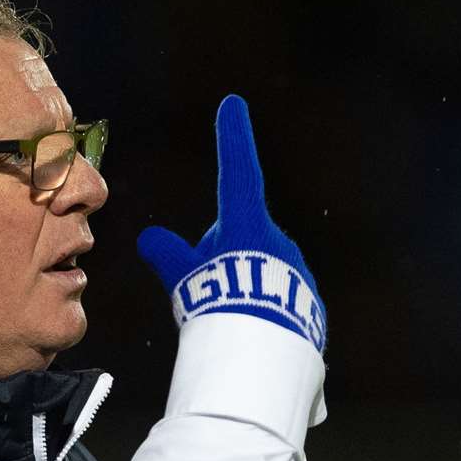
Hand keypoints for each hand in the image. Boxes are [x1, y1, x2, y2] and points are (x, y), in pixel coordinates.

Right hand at [137, 95, 325, 351]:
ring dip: (245, 289)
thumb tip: (151, 238)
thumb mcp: (184, 279)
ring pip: (262, 272)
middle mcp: (279, 240)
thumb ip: (169, 255)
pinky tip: (253, 335)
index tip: (233, 104)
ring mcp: (297, 271)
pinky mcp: (309, 303)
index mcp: (247, 225)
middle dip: (224, 260)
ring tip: (230, 322)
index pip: (237, 171)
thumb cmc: (220, 308)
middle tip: (207, 294)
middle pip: (241, 241)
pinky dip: (265, 313)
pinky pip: (280, 301)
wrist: (266, 355)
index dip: (233, 138)